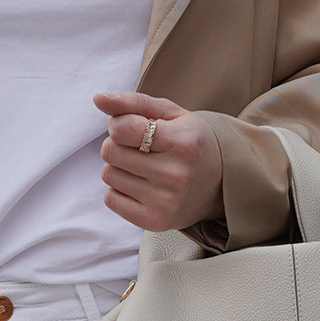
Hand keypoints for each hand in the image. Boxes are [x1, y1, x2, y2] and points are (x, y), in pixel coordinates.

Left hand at [95, 90, 223, 233]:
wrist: (220, 184)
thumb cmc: (190, 141)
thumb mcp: (170, 113)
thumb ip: (132, 102)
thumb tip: (98, 99)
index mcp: (182, 142)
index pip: (123, 128)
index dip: (119, 124)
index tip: (133, 127)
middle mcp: (176, 174)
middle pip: (110, 151)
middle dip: (118, 145)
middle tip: (139, 148)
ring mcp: (166, 202)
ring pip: (108, 175)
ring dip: (119, 167)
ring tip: (143, 167)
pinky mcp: (155, 221)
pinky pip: (110, 199)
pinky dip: (119, 189)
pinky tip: (141, 185)